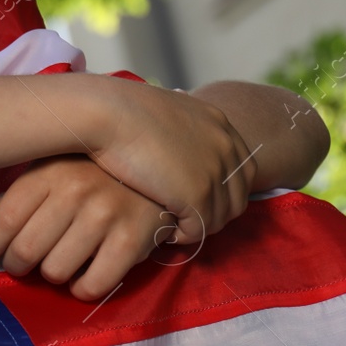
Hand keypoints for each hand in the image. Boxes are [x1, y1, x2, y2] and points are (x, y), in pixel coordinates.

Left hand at [0, 155, 169, 300]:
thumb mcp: (46, 173)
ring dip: (51, 276)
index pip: (4, 220)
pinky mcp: (132, 241)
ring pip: (56, 271)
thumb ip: (7, 197)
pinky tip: (82, 276)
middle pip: (26, 250)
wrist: (155, 172)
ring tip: (56, 264)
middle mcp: (75, 191)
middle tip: (22, 264)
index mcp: (47, 173)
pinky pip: (93, 285)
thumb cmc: (88, 174)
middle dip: (17, 265)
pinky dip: (81, 289)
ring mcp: (106, 215)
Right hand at [83, 79, 256, 244]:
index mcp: (219, 124)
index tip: (194, 199)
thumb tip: (170, 139)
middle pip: (236, 196)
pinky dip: (184, 235)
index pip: (239, 170)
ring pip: (220, 217)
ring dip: (197, 226)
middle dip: (213, 212)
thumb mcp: (163, 111)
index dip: (221, 191)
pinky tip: (165, 231)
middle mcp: (225, 147)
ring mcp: (215, 171)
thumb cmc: (118, 110)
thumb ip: (178, 128)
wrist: (105, 113)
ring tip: (173, 227)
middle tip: (186, 219)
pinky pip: (200, 228)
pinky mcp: (197, 194)